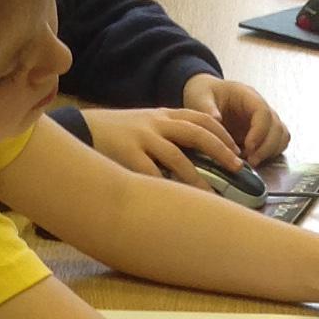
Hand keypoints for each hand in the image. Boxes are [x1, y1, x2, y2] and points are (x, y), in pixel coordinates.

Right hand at [80, 104, 243, 181]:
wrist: (81, 129)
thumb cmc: (115, 134)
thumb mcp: (144, 125)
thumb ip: (167, 136)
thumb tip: (195, 160)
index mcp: (163, 115)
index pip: (201, 118)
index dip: (222, 134)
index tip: (236, 150)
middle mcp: (156, 123)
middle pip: (197, 133)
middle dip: (221, 150)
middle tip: (237, 168)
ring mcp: (142, 138)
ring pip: (179, 158)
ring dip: (198, 179)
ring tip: (212, 195)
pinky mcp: (128, 155)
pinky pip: (153, 176)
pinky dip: (168, 190)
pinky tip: (179, 203)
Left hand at [182, 74, 289, 164]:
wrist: (207, 97)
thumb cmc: (205, 94)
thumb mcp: (200, 96)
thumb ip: (207, 108)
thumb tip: (217, 120)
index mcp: (247, 96)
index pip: (263, 112)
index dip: (259, 131)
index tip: (248, 147)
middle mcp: (260, 108)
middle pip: (277, 127)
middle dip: (266, 147)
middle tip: (250, 161)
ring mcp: (264, 122)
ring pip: (281, 137)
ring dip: (270, 152)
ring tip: (251, 162)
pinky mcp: (263, 135)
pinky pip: (277, 145)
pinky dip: (270, 155)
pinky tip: (253, 161)